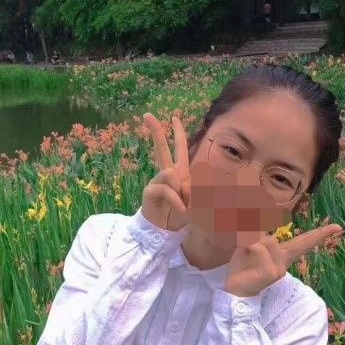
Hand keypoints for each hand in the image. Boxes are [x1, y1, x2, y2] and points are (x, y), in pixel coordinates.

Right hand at [141, 112, 191, 232]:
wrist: (166, 230)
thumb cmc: (182, 213)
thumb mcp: (198, 200)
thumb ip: (195, 187)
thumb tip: (180, 178)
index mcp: (180, 172)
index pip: (179, 148)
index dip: (177, 133)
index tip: (173, 117)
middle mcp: (167, 174)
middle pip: (161, 149)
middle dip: (156, 131)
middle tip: (147, 115)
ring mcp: (157, 181)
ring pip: (169, 173)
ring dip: (181, 190)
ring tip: (183, 204)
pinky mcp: (150, 191)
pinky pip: (166, 189)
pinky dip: (176, 200)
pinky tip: (180, 209)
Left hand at [223, 224, 344, 297]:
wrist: (234, 286)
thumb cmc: (243, 265)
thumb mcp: (250, 244)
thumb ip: (258, 233)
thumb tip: (261, 226)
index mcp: (282, 255)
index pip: (303, 242)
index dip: (319, 234)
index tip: (337, 228)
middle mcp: (284, 262)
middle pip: (302, 243)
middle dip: (319, 234)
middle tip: (338, 227)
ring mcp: (280, 269)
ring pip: (269, 240)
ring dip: (254, 241)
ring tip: (248, 254)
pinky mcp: (272, 274)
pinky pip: (260, 249)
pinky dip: (249, 248)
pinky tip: (247, 259)